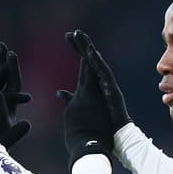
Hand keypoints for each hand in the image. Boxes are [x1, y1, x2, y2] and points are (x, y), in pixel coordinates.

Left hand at [57, 30, 120, 163]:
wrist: (112, 141)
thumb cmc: (98, 130)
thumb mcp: (77, 110)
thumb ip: (70, 99)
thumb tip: (60, 92)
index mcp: (91, 88)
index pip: (83, 65)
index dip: (77, 50)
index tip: (68, 37)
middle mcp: (100, 85)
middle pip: (90, 62)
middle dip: (82, 46)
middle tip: (74, 32)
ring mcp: (107, 88)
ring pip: (97, 66)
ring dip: (89, 51)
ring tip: (82, 38)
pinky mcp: (111, 93)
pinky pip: (103, 76)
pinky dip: (97, 65)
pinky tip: (91, 54)